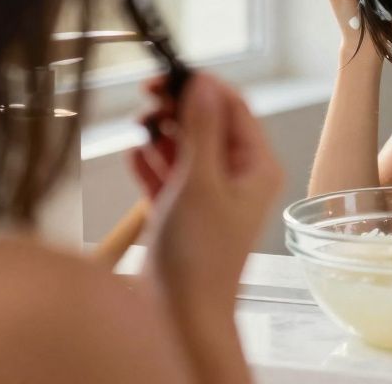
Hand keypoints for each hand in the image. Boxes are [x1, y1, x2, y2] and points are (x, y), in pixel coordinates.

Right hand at [131, 73, 283, 314]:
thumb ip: (202, 129)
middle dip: (177, 109)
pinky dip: (152, 164)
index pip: (234, 107)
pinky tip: (135, 156)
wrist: (180, 318)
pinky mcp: (184, 213)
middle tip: (146, 98)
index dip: (201, 85)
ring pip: (186, 148)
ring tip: (140, 128)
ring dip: (162, 134)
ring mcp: (210, 196)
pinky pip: (169, 175)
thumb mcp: (200, 181)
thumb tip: (204, 83)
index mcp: (256, 167)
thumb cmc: (199, 257)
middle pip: (208, 123)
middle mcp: (237, 178)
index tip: (168, 74)